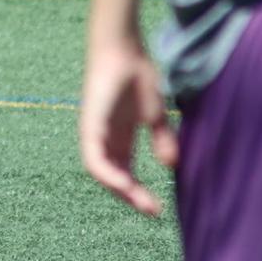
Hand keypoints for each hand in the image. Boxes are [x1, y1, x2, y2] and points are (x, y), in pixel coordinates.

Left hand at [79, 35, 177, 216]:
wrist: (124, 49)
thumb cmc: (138, 76)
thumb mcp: (155, 115)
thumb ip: (161, 139)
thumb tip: (170, 165)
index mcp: (118, 137)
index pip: (124, 171)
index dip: (139, 191)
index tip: (158, 208)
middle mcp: (104, 137)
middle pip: (112, 175)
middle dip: (131, 196)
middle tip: (152, 212)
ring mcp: (94, 131)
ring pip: (100, 171)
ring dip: (120, 190)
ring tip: (140, 203)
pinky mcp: (90, 124)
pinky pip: (94, 157)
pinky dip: (107, 173)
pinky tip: (123, 184)